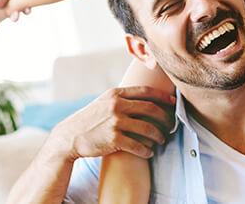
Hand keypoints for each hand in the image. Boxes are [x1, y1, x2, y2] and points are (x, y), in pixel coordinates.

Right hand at [48, 86, 175, 161]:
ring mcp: (115, 122)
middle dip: (165, 118)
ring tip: (161, 140)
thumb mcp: (103, 102)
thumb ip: (121, 98)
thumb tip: (143, 97)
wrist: (70, 136)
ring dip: (158, 136)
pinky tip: (149, 153)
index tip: (174, 102)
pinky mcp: (114, 139)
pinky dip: (147, 150)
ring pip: (148, 128)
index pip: (146, 91)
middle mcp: (117, 105)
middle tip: (171, 126)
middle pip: (151, 109)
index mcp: (116, 94)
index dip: (163, 97)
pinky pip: (138, 145)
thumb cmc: (90, 120)